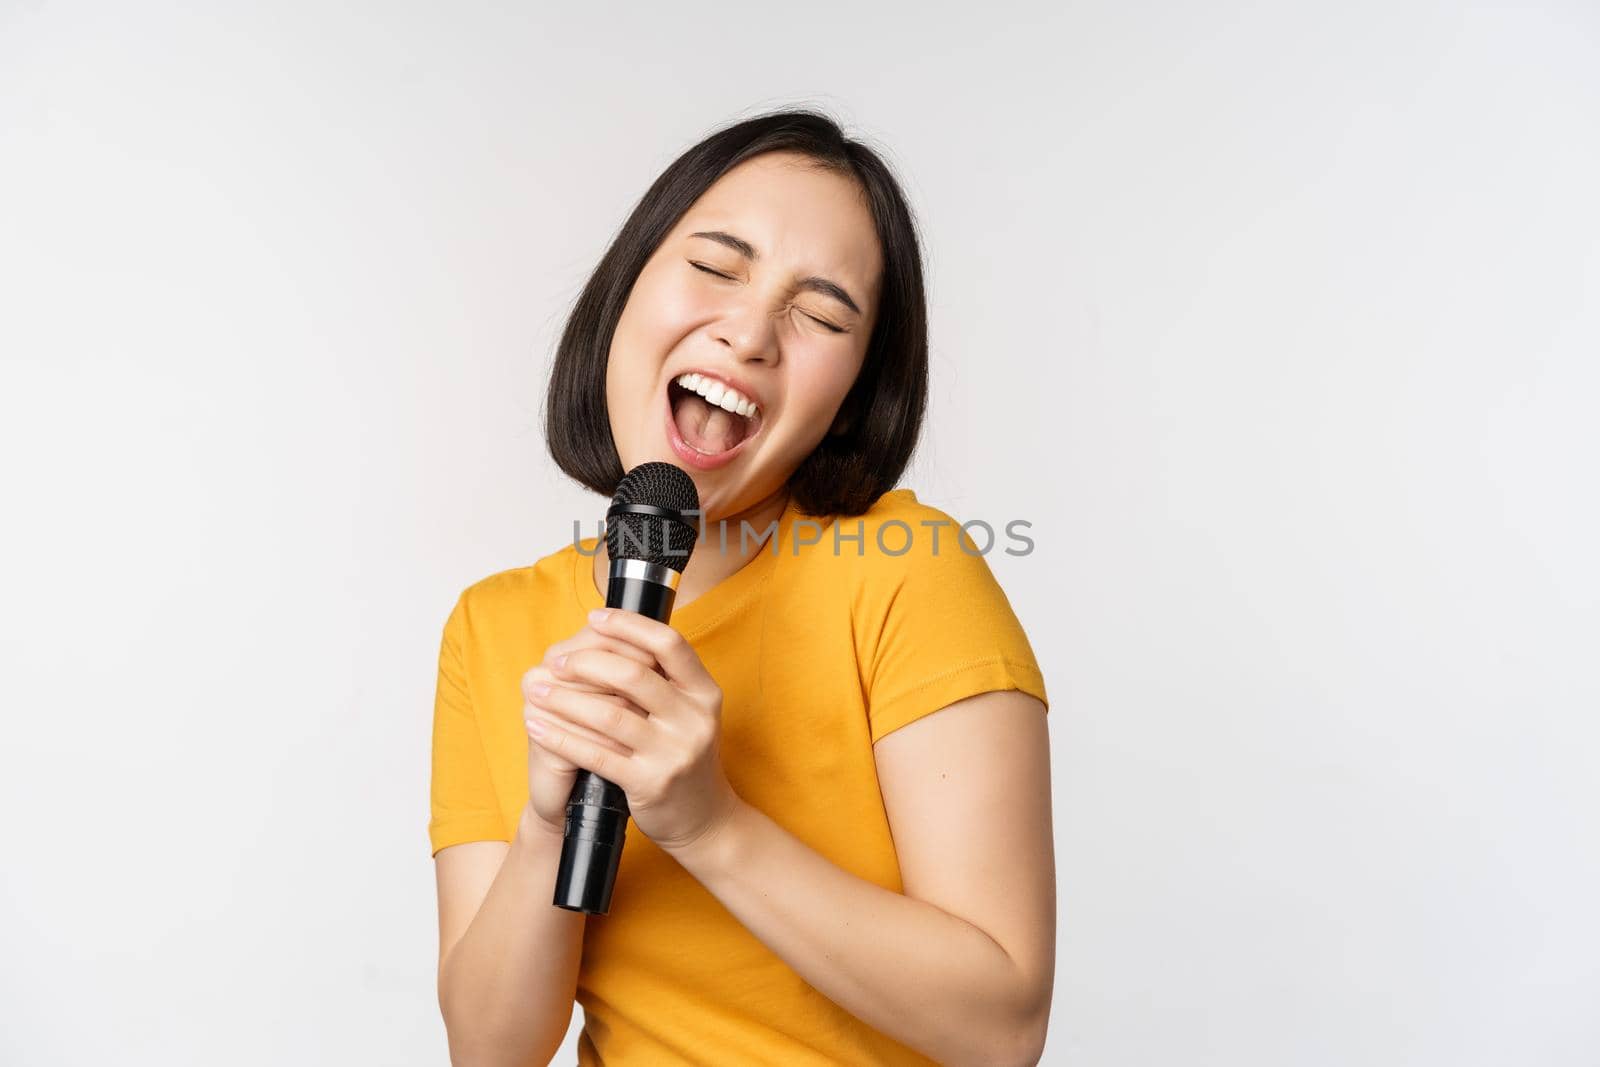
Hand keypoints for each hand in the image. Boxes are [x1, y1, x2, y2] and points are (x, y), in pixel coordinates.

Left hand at [523, 607, 742, 854]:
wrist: (704, 819)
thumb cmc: (684, 755)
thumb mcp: (690, 712)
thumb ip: (663, 678)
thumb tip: (611, 634)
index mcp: (704, 693)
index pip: (668, 644)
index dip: (629, 625)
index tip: (595, 618)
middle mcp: (694, 719)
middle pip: (634, 675)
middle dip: (586, 662)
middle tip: (556, 661)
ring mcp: (673, 753)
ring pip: (609, 714)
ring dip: (564, 699)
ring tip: (537, 689)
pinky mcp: (649, 784)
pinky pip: (595, 754)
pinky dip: (560, 737)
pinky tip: (537, 725)